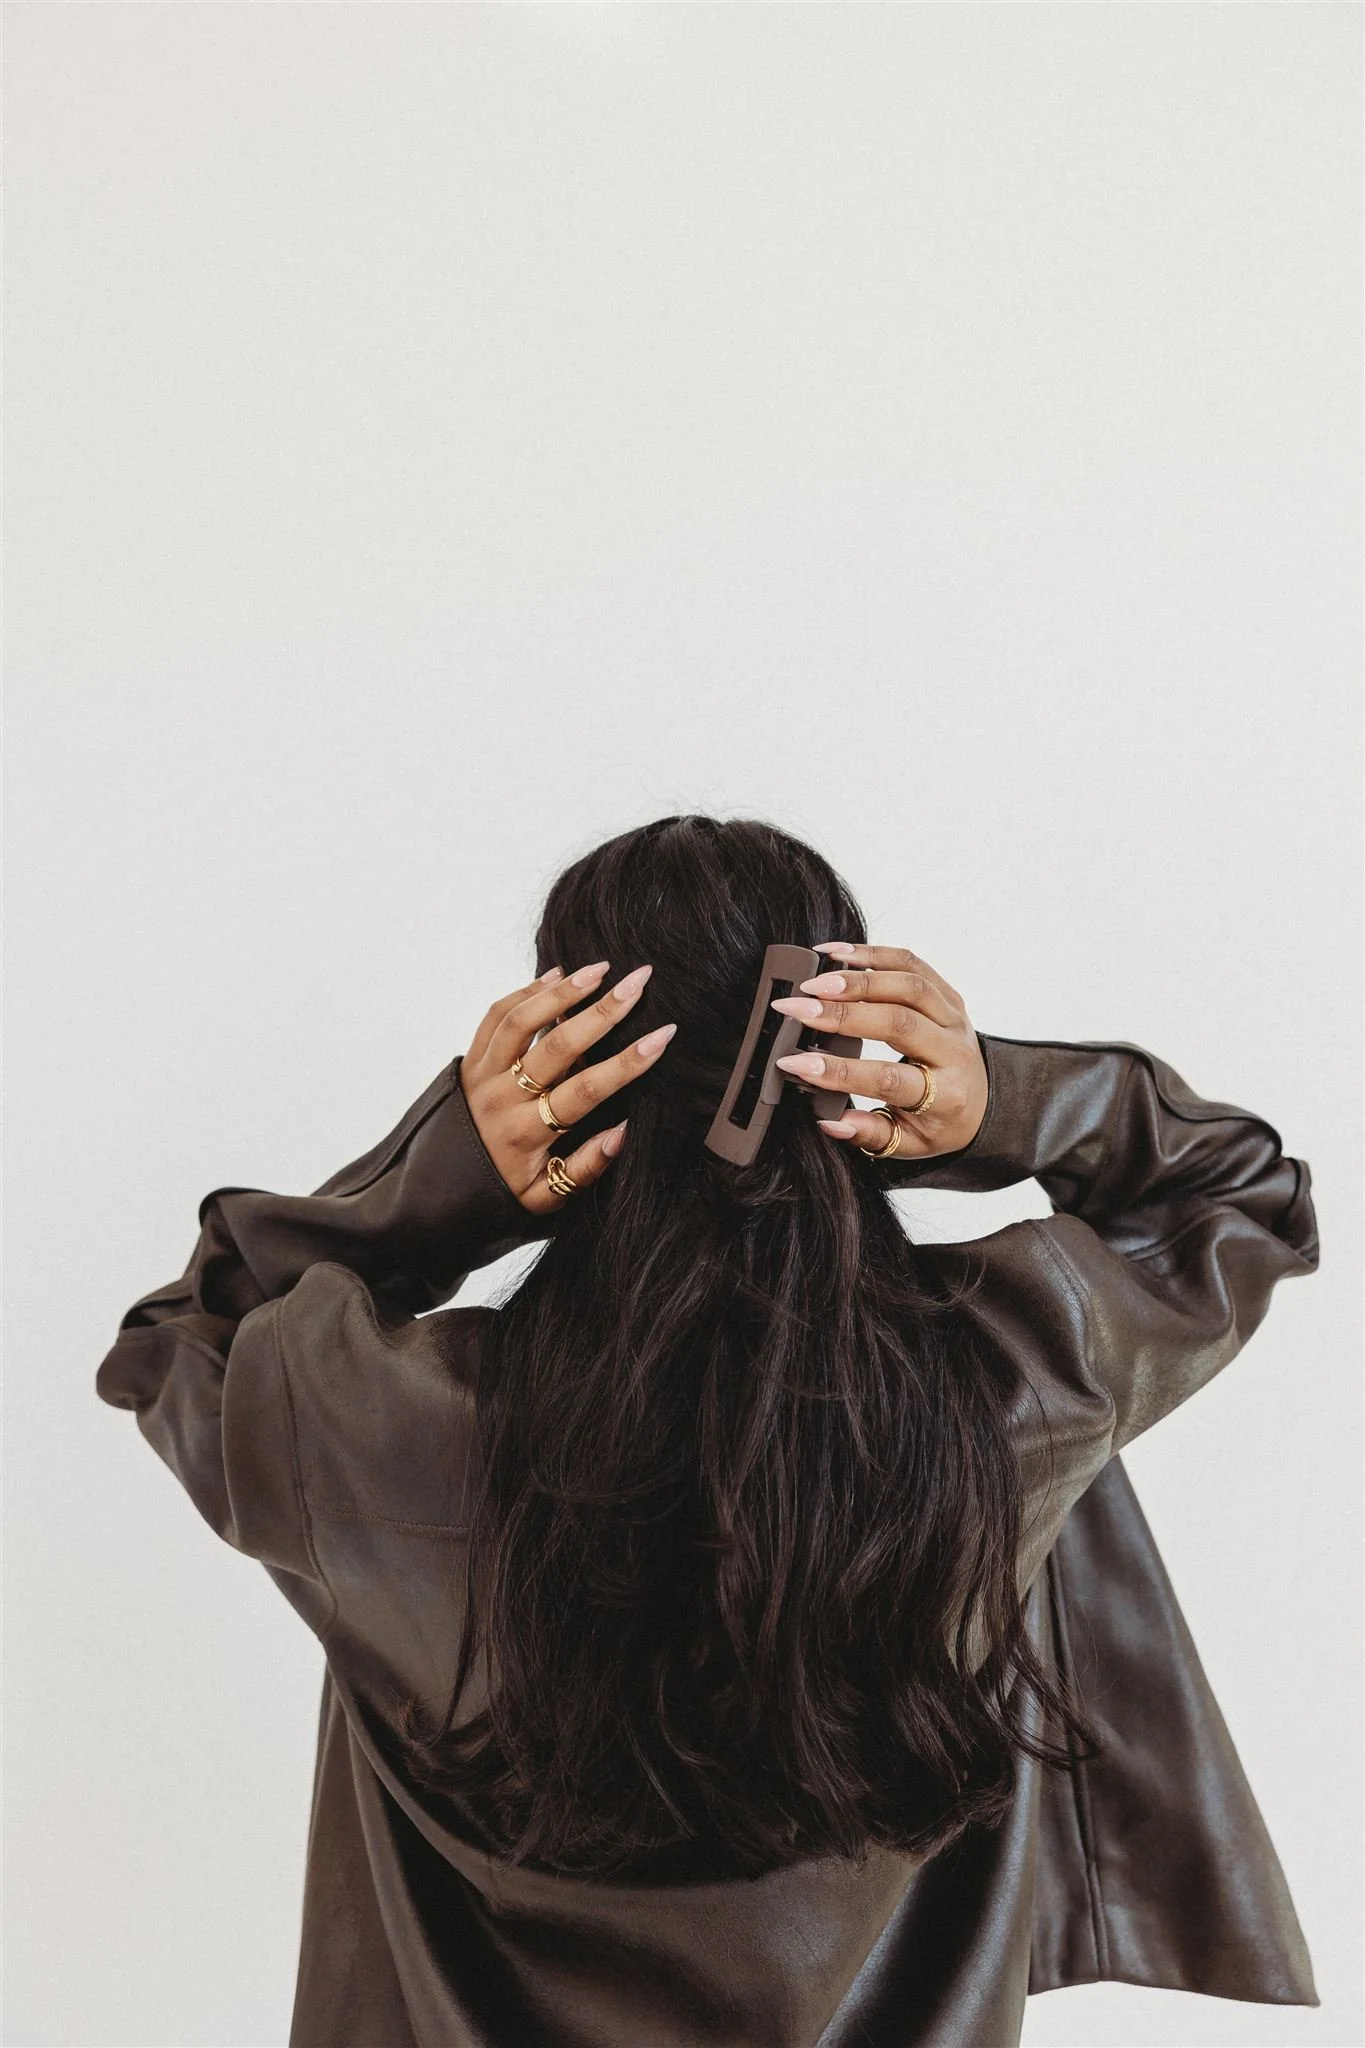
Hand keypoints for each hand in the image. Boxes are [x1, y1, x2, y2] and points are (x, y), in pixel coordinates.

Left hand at [459, 960, 675, 1212]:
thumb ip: (585, 1168)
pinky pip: (495, 1017)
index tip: (662, 1036)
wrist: (433, 1192)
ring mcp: (483, 1075)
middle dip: (604, 1011)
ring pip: (521, 1021)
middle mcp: (504, 1099)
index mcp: (527, 1135)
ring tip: (600, 969)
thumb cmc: (499, 1194)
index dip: (627, 1064)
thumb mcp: (544, 1199)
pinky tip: (556, 976)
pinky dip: (526, 992)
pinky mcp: (469, 1061)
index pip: (585, 1091)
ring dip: (563, 991)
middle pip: (558, 1045)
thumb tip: (623, 1133)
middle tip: (638, 981)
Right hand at [770, 943, 987, 1159]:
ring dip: (858, 978)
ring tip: (815, 981)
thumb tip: (830, 1122)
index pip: (889, 1079)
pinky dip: (872, 954)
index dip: (840, 1072)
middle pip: (899, 1022)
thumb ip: (869, 1133)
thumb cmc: (938, 1122)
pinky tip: (836, 954)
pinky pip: (912, 963)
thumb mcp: (907, 1142)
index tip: (795, 1063)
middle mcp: (954, 1050)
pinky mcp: (948, 993)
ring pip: (908, 984)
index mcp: (946, 1094)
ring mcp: (954, 1017)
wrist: (979, 1101)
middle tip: (798, 1010)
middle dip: (842, 1014)